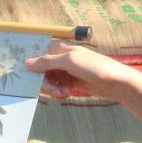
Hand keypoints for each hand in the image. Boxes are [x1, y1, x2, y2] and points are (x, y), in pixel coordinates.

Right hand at [26, 40, 141, 101]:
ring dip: (51, 88)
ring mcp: (65, 72)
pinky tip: (66, 94)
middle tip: (51, 89)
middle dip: (42, 81)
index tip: (24, 73)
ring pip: (47, 80)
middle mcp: (60, 59)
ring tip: (63, 93)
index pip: (38, 52)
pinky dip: (58, 92)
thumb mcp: (70, 61)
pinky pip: (56, 87)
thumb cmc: (95, 67)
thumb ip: (48, 61)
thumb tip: (27, 63)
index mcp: (60, 48)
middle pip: (40, 69)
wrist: (116, 83)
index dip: (31, 61)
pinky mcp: (69, 83)